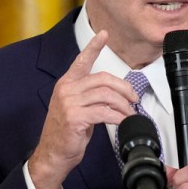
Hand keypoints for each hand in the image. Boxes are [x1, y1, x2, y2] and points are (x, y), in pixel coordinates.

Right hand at [28, 30, 137, 188]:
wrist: (53, 154)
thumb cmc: (66, 133)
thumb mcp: (77, 108)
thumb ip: (91, 96)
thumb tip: (116, 94)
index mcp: (67, 84)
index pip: (81, 60)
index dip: (93, 47)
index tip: (104, 34)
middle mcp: (66, 89)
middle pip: (103, 79)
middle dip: (123, 88)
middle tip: (134, 98)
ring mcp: (69, 103)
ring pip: (106, 95)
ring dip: (123, 105)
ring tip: (130, 112)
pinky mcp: (75, 117)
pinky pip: (104, 112)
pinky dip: (118, 116)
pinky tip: (123, 121)